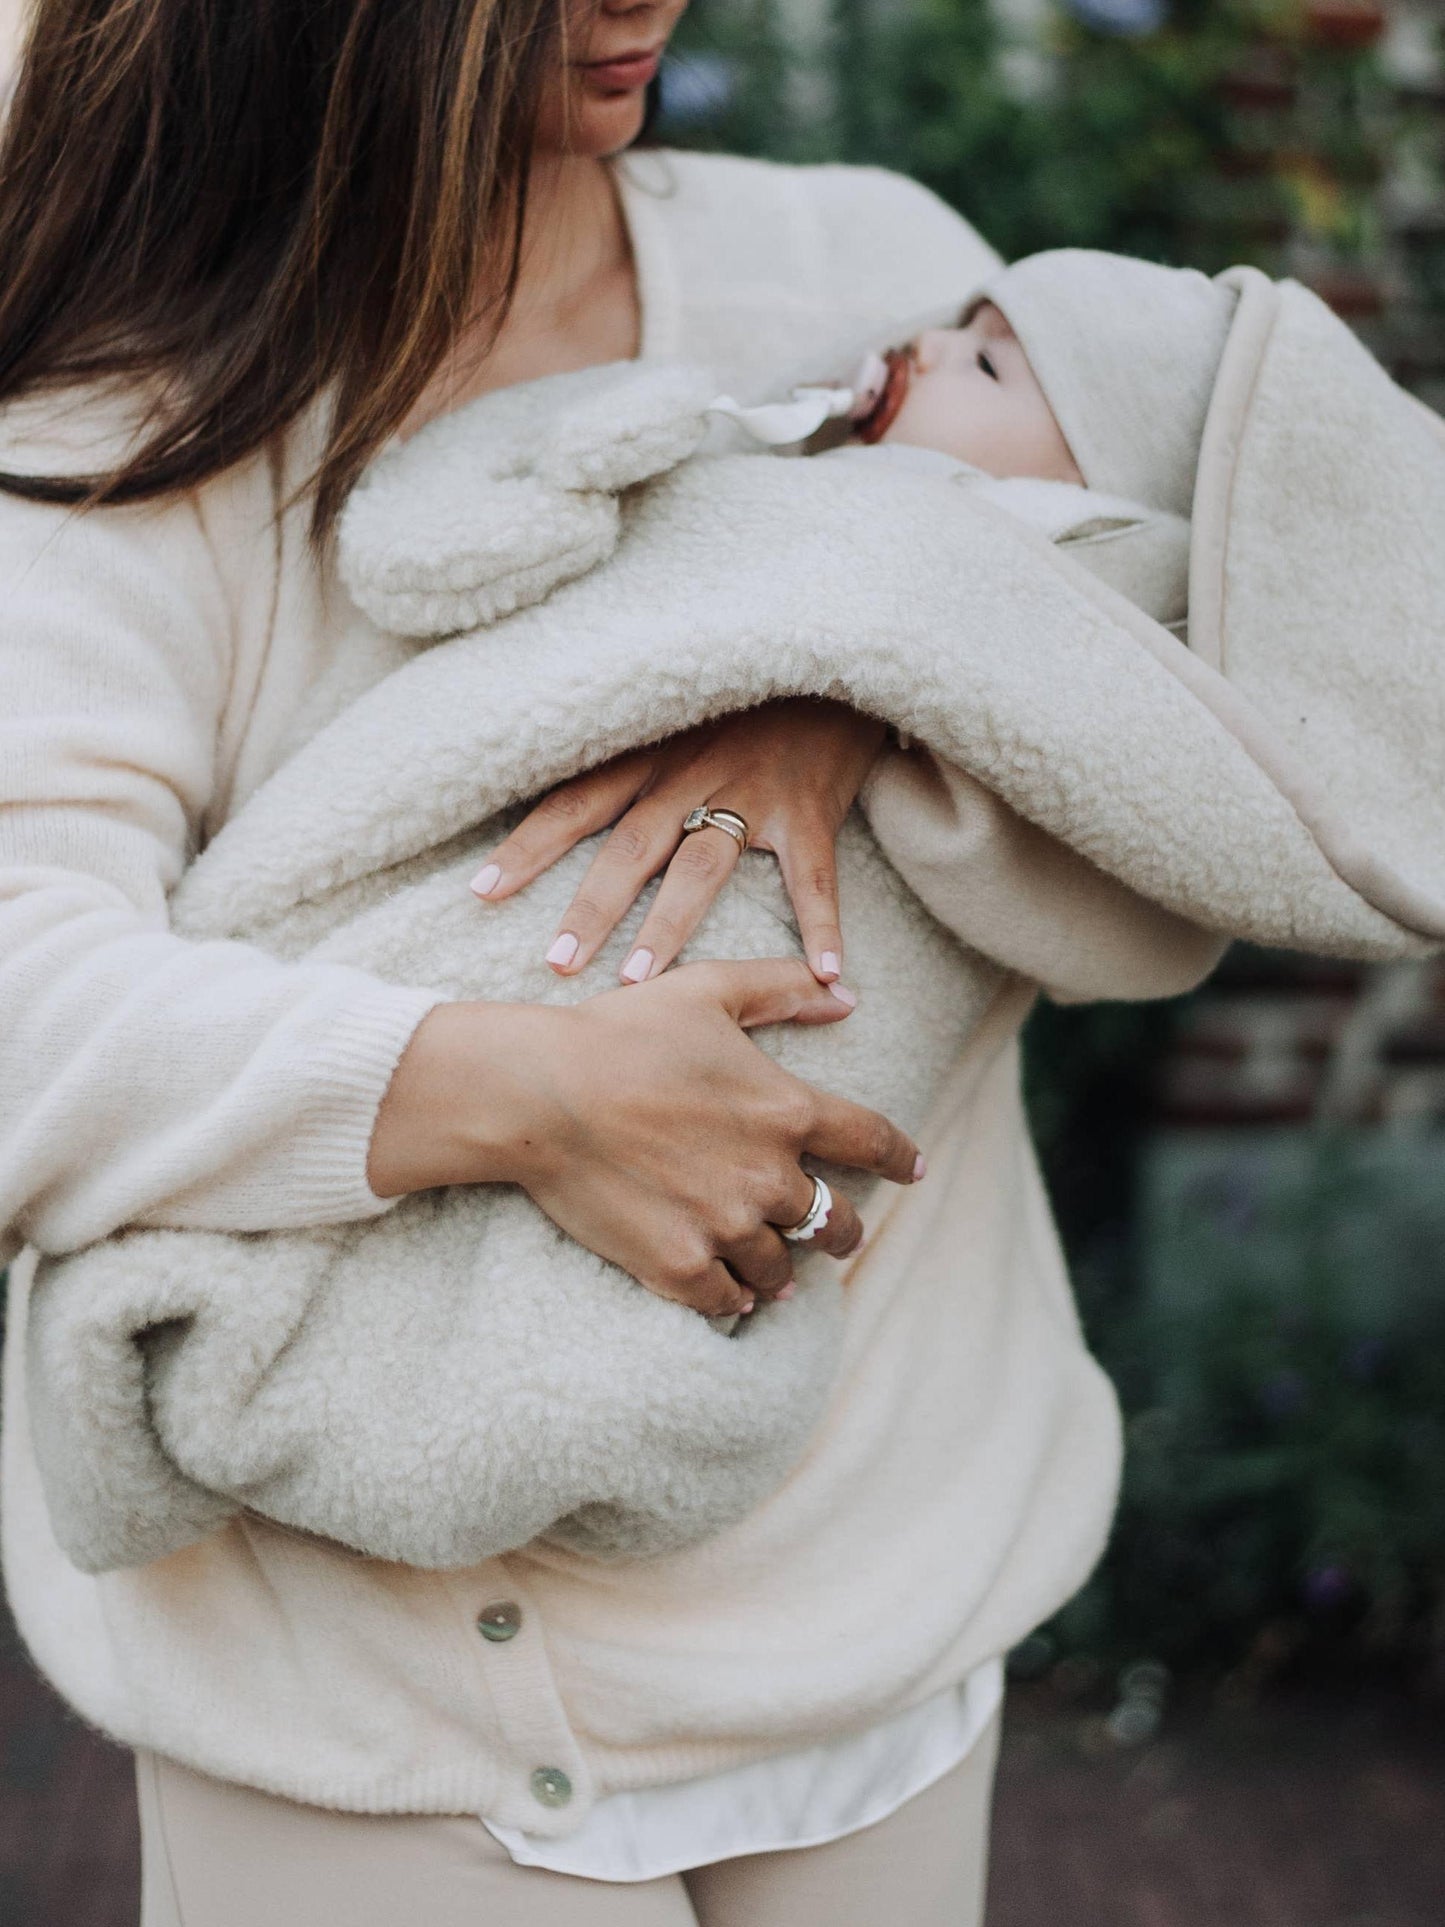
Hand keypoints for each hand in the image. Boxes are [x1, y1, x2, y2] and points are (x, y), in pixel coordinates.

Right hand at [367, 959, 923, 1316]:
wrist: (540, 1094)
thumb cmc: (621, 1032)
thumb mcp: (707, 990)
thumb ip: (783, 990)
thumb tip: (846, 996)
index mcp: (786, 1110)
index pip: (873, 1143)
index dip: (901, 1159)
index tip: (915, 1172)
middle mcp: (769, 1176)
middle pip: (835, 1222)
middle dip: (843, 1231)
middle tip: (838, 1235)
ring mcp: (725, 1227)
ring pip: (781, 1269)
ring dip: (782, 1268)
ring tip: (774, 1269)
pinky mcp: (678, 1265)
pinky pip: (727, 1301)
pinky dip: (735, 1299)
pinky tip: (734, 1295)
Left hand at [469, 699, 886, 984]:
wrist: (828, 658)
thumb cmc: (747, 696)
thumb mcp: (677, 712)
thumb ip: (632, 758)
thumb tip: (570, 806)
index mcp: (650, 752)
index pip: (574, 800)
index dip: (528, 846)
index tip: (481, 891)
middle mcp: (691, 771)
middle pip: (629, 846)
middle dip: (590, 908)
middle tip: (555, 962)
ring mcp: (751, 790)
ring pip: (700, 867)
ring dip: (666, 926)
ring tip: (638, 982)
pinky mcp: (807, 808)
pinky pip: (811, 876)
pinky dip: (819, 926)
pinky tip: (823, 974)